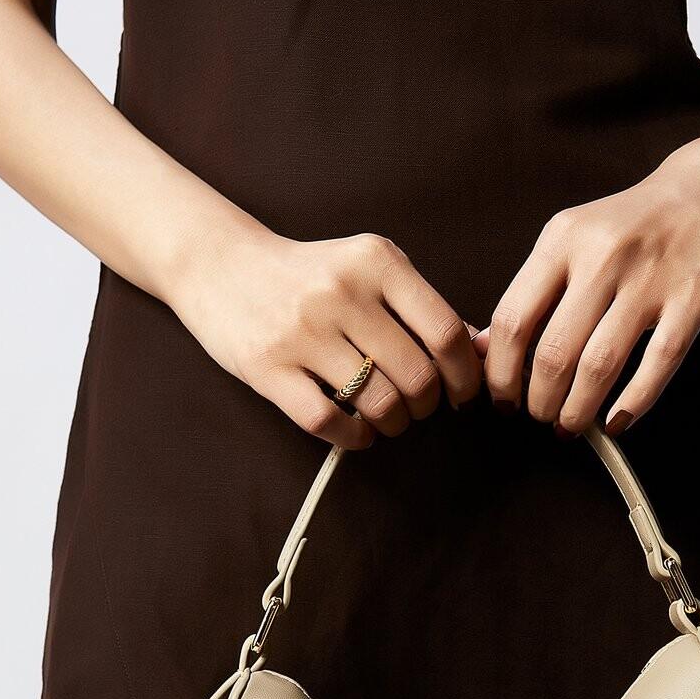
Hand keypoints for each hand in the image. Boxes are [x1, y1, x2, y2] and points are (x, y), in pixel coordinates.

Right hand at [170, 219, 482, 448]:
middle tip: (417, 406)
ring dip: (392, 423)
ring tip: (387, 418)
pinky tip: (356, 431)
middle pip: (417, 375)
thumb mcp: (368, 268)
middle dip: (427, 405)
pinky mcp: (268, 367)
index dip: (464, 375)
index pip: (444, 332)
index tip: (461, 393)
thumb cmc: (310, 274)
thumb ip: (420, 304)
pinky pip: (328, 421)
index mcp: (375, 261)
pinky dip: (353, 437)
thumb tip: (479, 349)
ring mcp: (302, 331)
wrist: (220, 264)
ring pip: (377, 402)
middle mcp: (341, 292)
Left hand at [479, 133, 699, 435]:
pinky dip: (632, 403)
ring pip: (599, 364)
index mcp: (562, 239)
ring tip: (570, 425)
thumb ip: (532, 290)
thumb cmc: (631, 225)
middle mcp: (602, 257)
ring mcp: (650, 279)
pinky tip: (616, 422)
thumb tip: (485, 350)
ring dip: (578, 408)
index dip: (501, 372)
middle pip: (554, 351)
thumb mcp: (572, 238)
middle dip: (539, 399)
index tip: (503, 399)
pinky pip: (656, 364)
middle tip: (540, 416)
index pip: (513, 319)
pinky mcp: (691, 300)